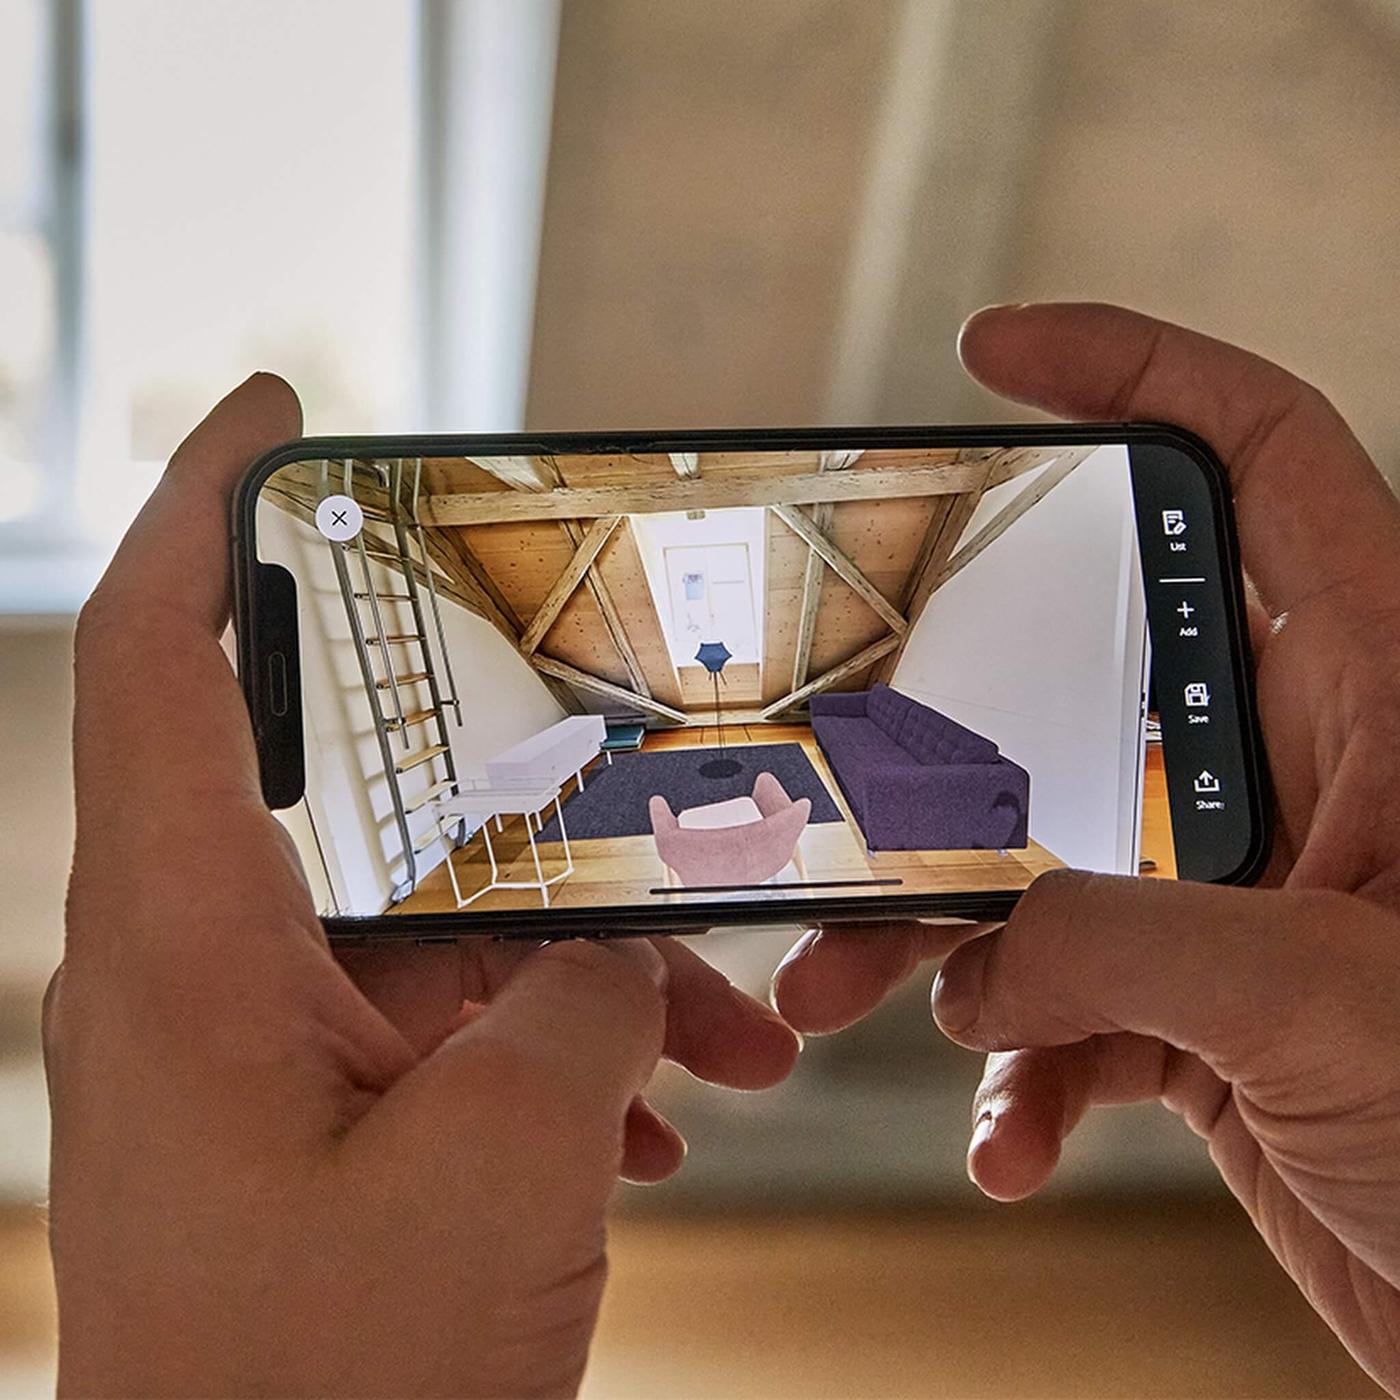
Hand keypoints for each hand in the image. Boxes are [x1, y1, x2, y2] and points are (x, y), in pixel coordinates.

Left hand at [46, 375, 799, 1396]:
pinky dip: (549, 1051)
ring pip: (434, 938)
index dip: (206, 513)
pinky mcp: (308, 1129)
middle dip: (532, 825)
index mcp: (187, 956)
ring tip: (725, 1043)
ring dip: (581, 974)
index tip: (268, 410)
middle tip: (638, 822)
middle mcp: (201, 983)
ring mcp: (255, 1059)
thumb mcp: (504, 1169)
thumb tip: (611, 956)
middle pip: (368, 815)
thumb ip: (577, 1006)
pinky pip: (439, 1033)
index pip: (170, 666)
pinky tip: (656, 1112)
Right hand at [770, 303, 1399, 1388]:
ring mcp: (1243, 897)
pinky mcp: (1205, 1009)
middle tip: (851, 744)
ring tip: (858, 993)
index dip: (1139, 374)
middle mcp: (1304, 780)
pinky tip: (1008, 1133)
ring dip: (944, 936)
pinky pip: (1067, 1001)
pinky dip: (1016, 1065)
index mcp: (1386, 704)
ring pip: (1048, 858)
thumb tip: (980, 953)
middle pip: (1093, 674)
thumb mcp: (1331, 1005)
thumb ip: (1125, 947)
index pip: (1266, 463)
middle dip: (952, 724)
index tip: (1003, 352)